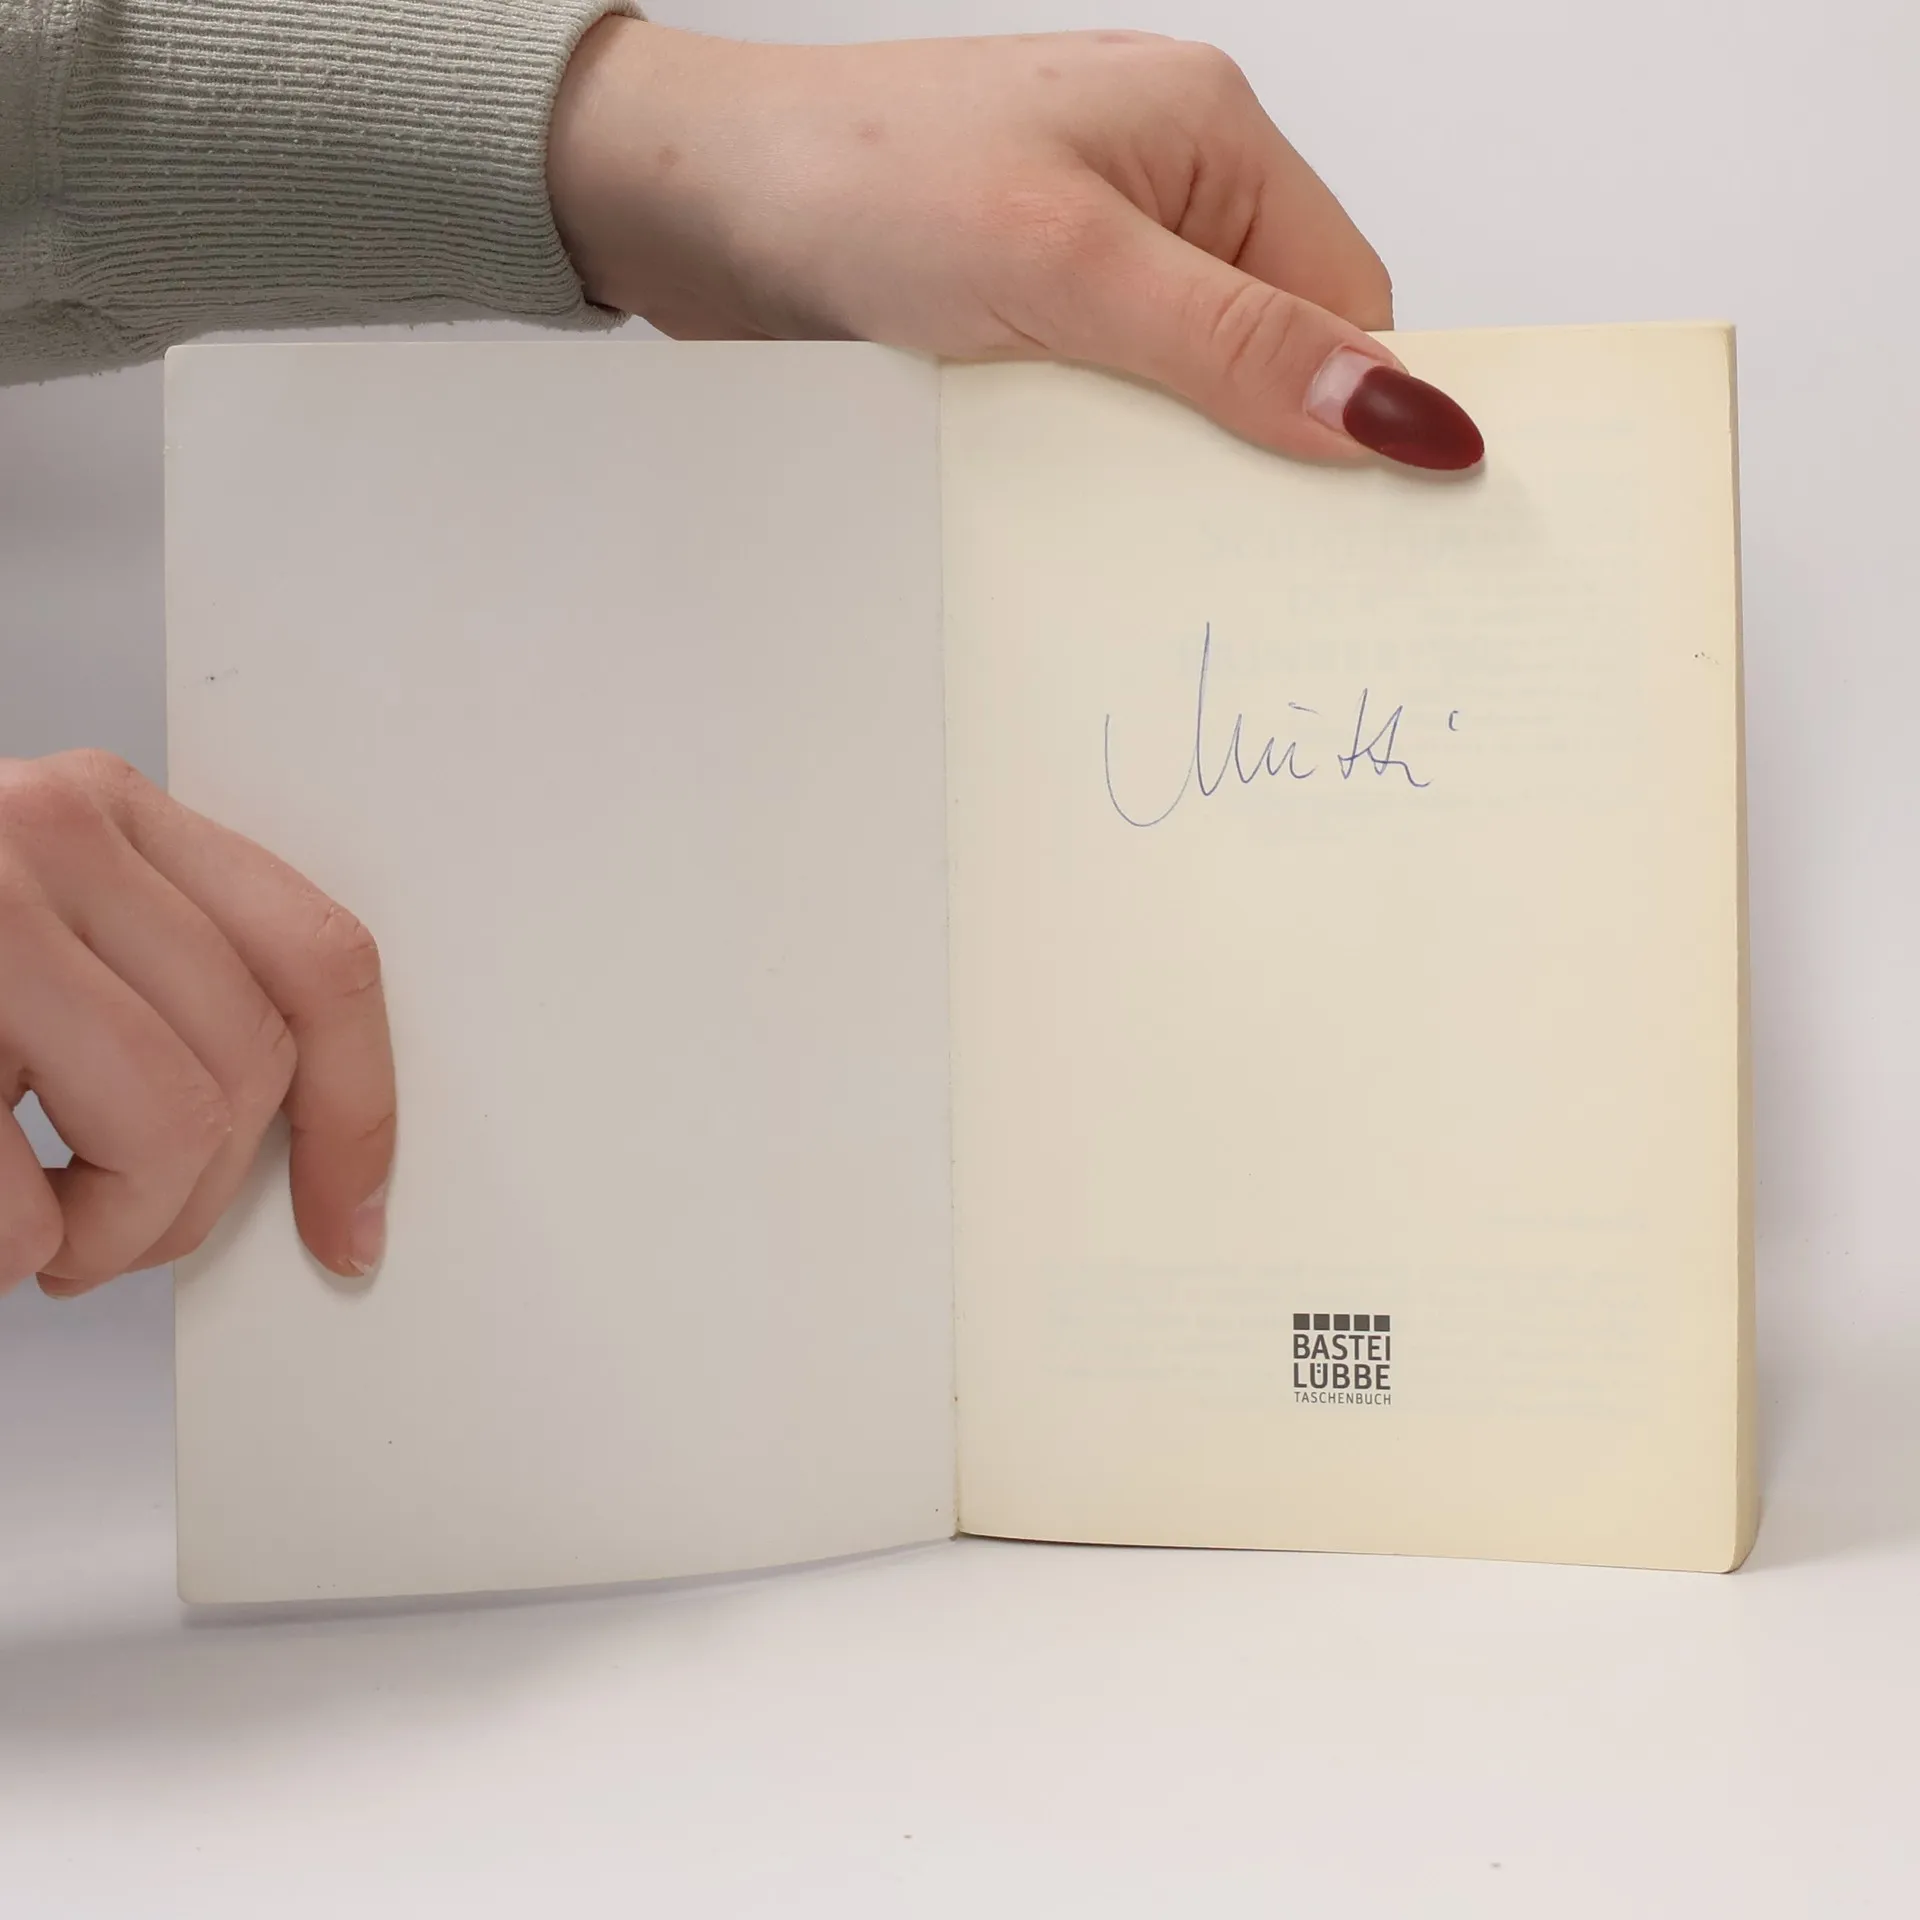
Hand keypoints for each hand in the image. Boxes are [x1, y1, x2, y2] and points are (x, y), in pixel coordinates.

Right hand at [0, 752, 394, 1295]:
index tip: (352, 1224)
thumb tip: (291, 1143)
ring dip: (112, 1234)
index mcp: (109, 814)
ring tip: (45, 1234)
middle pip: (248, 1066)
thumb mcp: (33, 929)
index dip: (360, 1114)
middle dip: (199, 1198)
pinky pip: (18, 1200)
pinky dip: (9, 1252)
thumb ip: (147, 989)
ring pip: (166, 1128)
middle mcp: (48, 832)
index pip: (319, 960)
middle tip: (117, 1229)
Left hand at [548, 24, 1481, 470]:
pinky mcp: (1031, 297)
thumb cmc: (860, 180)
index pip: (1347, 298)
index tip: (1360, 516)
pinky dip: (1108, 444)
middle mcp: (1166, 181)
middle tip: (1241, 541)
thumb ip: (1235, 345)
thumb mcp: (1070, 271)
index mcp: (1212, 134)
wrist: (696, 194)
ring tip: (1139, 509)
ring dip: (1175, 452)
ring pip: (1194, 379)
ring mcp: (1094, 241)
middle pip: (1277, 344)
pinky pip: (1115, 389)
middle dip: (1264, 443)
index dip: (1357, 408)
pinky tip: (1080, 484)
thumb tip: (1400, 414)